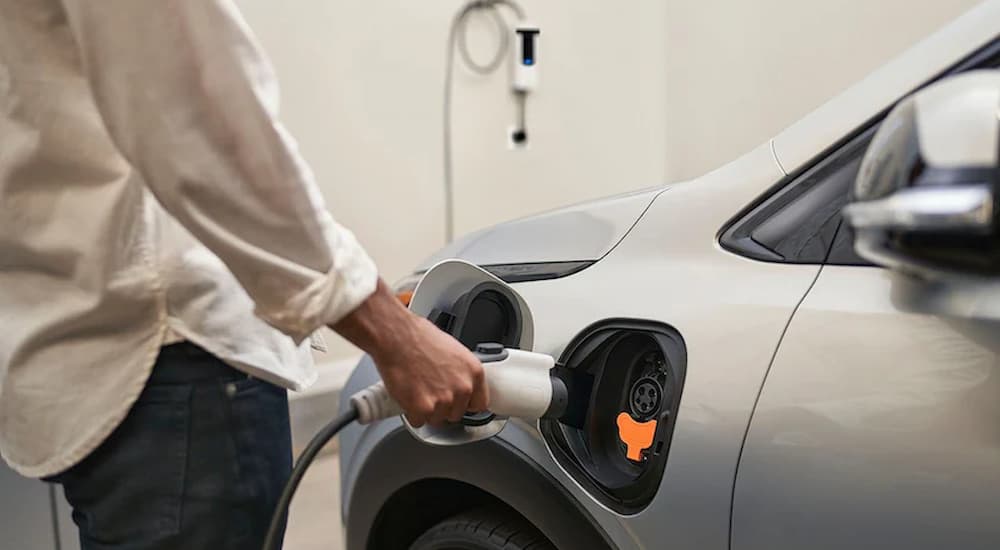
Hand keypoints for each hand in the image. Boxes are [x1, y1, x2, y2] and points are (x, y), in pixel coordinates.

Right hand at [373, 315, 488, 426]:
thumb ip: (460, 372)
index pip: (479, 403)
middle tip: (429, 391)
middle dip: (442, 407)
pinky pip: (418, 421)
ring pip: (436, 419)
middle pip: (455, 414)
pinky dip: (410, 413)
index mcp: (474, 372)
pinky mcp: (422, 408)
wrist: (396, 335)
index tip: (458, 402)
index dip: (465, 404)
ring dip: (426, 411)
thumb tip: (458, 383)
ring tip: (417, 390)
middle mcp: (462, 388)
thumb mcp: (453, 351)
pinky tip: (407, 396)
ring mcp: (443, 400)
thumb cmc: (419, 337)